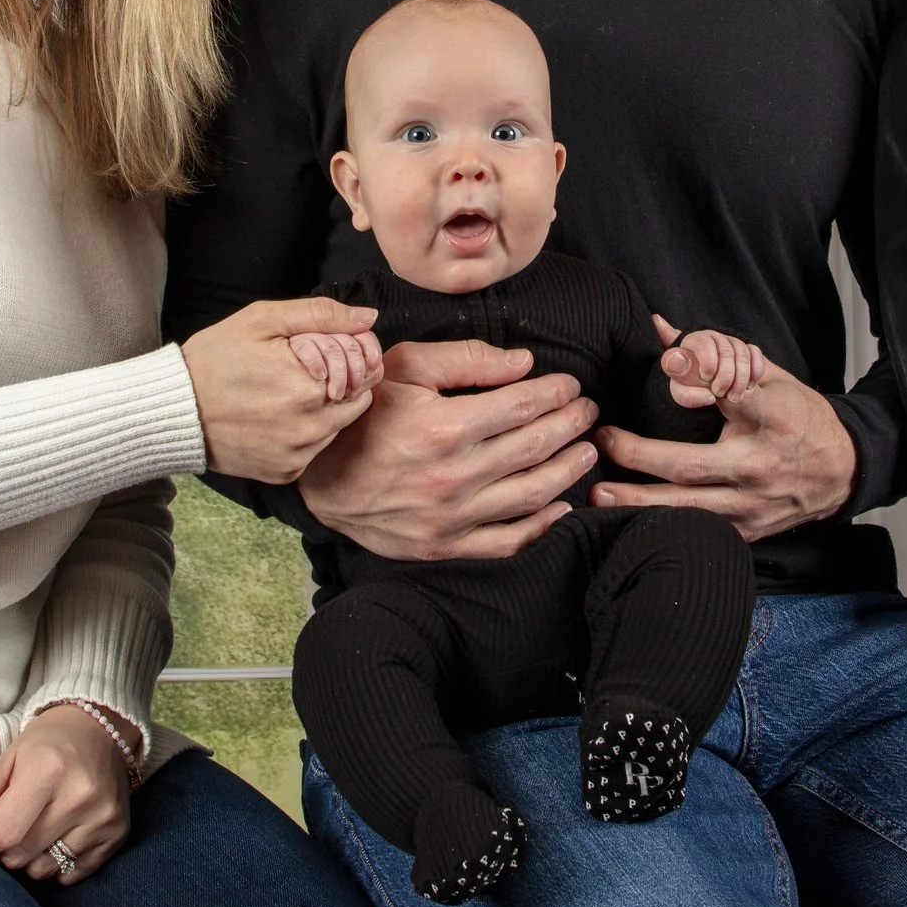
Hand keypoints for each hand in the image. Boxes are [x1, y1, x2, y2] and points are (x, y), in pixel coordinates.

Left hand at [0, 702, 133, 883]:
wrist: (103, 727)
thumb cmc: (48, 742)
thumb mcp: (6, 762)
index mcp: (47, 771)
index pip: (1, 833)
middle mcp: (80, 795)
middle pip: (20, 854)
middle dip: (3, 848)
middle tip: (10, 822)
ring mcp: (103, 817)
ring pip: (45, 869)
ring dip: (29, 859)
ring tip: (36, 826)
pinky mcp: (117, 833)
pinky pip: (72, 873)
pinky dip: (58, 864)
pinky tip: (59, 835)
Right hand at [183, 298, 381, 482]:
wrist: (174, 410)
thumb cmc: (215, 359)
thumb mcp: (263, 320)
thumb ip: (321, 315)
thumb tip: (368, 317)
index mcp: (311, 385)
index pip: (365, 369)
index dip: (348, 353)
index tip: (322, 348)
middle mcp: (311, 426)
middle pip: (358, 399)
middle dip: (341, 380)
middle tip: (303, 369)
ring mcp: (299, 454)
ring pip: (339, 426)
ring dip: (326, 407)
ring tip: (284, 392)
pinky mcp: (285, 472)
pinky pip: (314, 449)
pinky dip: (305, 433)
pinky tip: (276, 416)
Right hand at [299, 338, 598, 561]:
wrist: (319, 479)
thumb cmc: (362, 416)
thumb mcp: (403, 368)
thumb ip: (466, 359)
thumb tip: (525, 364)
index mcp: (443, 427)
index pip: (522, 407)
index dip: (555, 394)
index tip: (571, 386)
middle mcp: (453, 476)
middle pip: (535, 446)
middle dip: (571, 425)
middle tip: (587, 412)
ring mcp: (451, 517)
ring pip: (533, 494)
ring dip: (569, 470)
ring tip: (586, 451)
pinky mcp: (445, 546)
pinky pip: (508, 540)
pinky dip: (543, 525)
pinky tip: (561, 506)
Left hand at [592, 318, 856, 537]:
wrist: (843, 470)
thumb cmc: (800, 418)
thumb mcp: (767, 377)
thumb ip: (714, 358)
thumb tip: (661, 332)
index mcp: (773, 418)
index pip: (730, 395)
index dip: (694, 379)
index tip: (661, 364)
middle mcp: (761, 467)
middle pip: (692, 467)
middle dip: (640, 458)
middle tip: (601, 444)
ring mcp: (753, 506)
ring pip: (688, 509)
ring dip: (639, 503)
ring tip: (598, 494)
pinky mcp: (747, 532)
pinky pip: (698, 531)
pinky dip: (663, 526)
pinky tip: (628, 520)